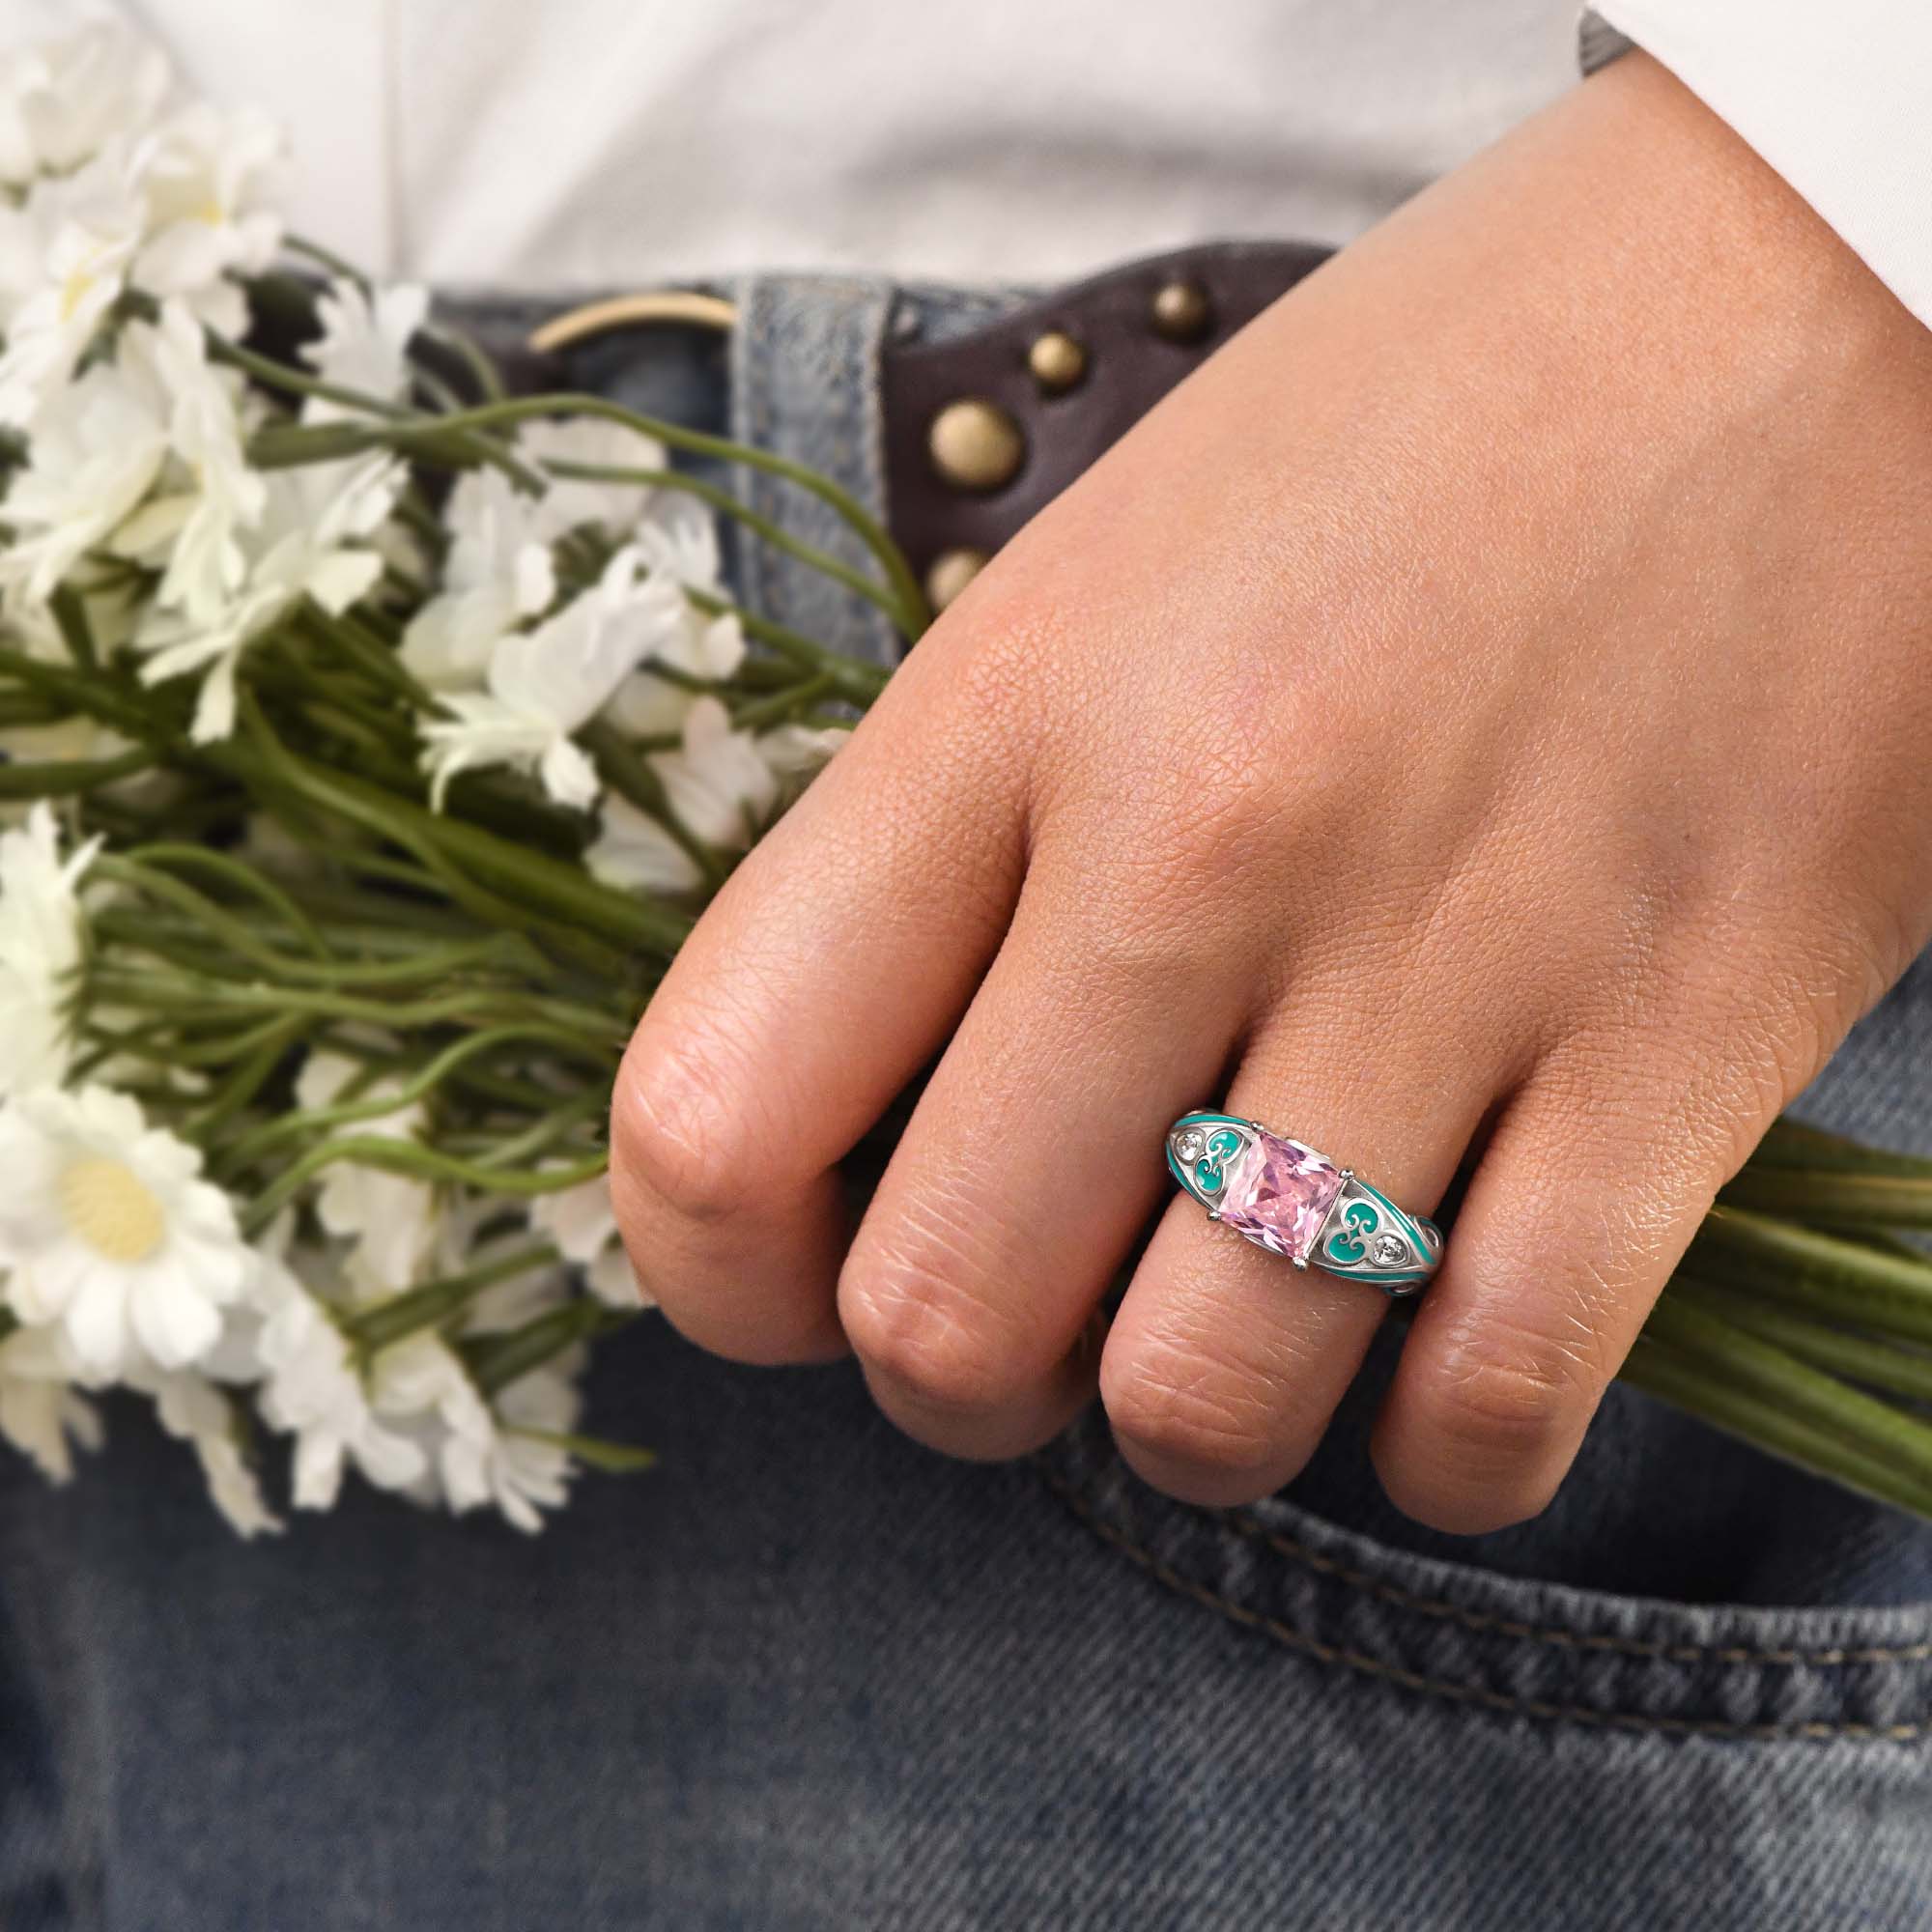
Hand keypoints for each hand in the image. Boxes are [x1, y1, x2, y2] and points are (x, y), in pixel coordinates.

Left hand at [609, 53, 1931, 1531]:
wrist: (1822, 286)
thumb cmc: (1434, 415)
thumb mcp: (1118, 563)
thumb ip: (963, 835)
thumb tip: (869, 1100)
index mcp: (1010, 707)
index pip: (714, 1112)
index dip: (715, 1274)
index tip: (792, 1281)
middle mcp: (1196, 843)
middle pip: (942, 1315)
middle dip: (957, 1381)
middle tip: (1033, 1314)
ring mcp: (1448, 955)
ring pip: (1205, 1397)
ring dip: (1192, 1423)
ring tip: (1237, 1327)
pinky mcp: (1682, 1041)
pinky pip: (1496, 1399)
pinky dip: (1441, 1448)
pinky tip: (1437, 1360)